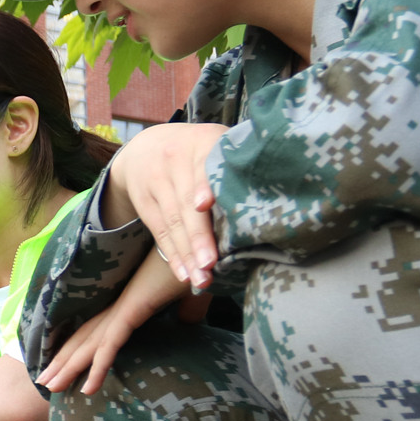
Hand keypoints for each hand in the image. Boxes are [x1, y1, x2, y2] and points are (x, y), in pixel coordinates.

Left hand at [38, 249, 210, 395]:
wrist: (200, 245)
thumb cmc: (197, 264)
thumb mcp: (191, 295)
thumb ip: (187, 311)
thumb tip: (190, 323)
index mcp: (128, 303)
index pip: (96, 331)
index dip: (79, 348)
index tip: (64, 364)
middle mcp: (119, 306)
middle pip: (84, 339)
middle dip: (63, 362)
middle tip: (43, 383)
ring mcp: (123, 308)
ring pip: (89, 345)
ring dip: (69, 368)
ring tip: (49, 388)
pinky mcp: (132, 311)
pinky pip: (111, 345)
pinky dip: (98, 368)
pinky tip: (87, 389)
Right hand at [105, 123, 227, 289]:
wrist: (146, 146)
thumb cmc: (199, 150)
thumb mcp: (217, 142)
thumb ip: (236, 163)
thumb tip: (275, 196)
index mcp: (201, 142)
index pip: (202, 164)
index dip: (203, 186)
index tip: (205, 205)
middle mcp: (173, 160)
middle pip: (185, 203)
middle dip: (198, 236)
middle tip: (210, 264)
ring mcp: (155, 182)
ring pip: (172, 222)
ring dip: (186, 254)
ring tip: (201, 278)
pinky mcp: (144, 202)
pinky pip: (159, 232)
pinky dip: (173, 255)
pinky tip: (184, 273)